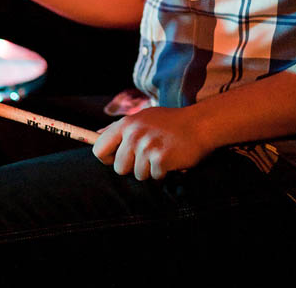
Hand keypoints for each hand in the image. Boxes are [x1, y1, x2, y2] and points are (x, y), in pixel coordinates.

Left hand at [93, 106, 211, 180]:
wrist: (200, 124)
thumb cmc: (170, 123)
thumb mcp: (143, 118)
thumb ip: (120, 128)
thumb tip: (96, 135)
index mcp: (126, 123)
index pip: (99, 148)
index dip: (107, 158)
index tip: (117, 159)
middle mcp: (134, 134)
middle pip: (118, 167)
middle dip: (133, 167)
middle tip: (148, 156)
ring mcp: (147, 146)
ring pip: (137, 174)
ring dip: (150, 170)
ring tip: (162, 154)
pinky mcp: (160, 159)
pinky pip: (154, 177)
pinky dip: (163, 173)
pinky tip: (171, 159)